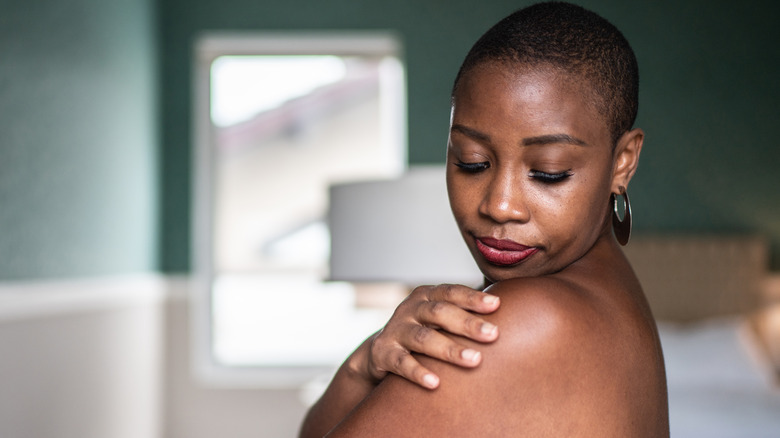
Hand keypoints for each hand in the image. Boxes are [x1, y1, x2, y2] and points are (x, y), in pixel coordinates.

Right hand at [366, 284, 499, 388]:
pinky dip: (418, 372)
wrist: (379, 350)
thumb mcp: (439, 316)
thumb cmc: (423, 330)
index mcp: (426, 295)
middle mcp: (410, 309)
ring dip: (449, 349)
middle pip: (439, 313)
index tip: (497, 305)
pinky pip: (402, 363)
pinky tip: (435, 383)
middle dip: (467, 323)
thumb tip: (511, 305)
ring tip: (474, 361)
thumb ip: (465, 310)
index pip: (451, 292)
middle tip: (492, 335)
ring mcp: (396, 330)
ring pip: (423, 338)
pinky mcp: (384, 353)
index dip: (473, 298)